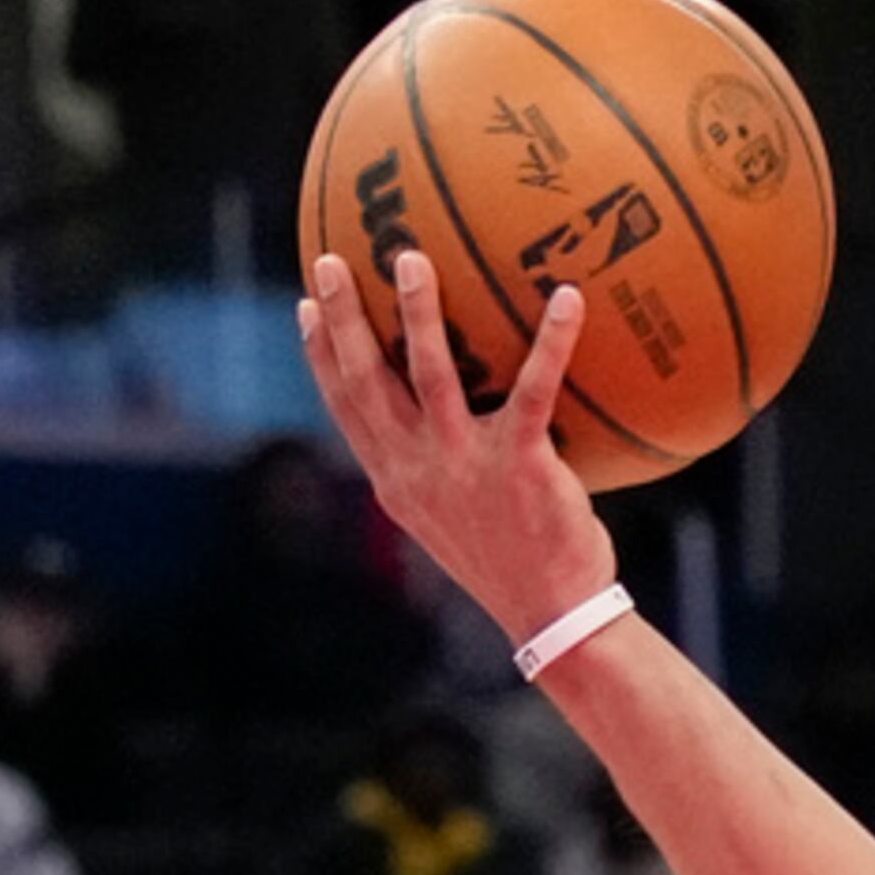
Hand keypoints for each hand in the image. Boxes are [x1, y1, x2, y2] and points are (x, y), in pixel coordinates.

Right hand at [298, 252, 617, 644]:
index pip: (346, 408)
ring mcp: (462, 464)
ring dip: (416, 312)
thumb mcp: (456, 519)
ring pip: (427, 373)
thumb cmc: (513, 563)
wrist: (551, 615)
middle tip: (331, 259)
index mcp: (396, 480)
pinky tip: (566, 298)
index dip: (322, 355)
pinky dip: (552, 340)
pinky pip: (533, 388)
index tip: (308, 306)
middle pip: (365, 379)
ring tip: (413, 258)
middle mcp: (417, 468)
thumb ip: (444, 470)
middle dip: (344, 317)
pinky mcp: (517, 464)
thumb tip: (457, 423)